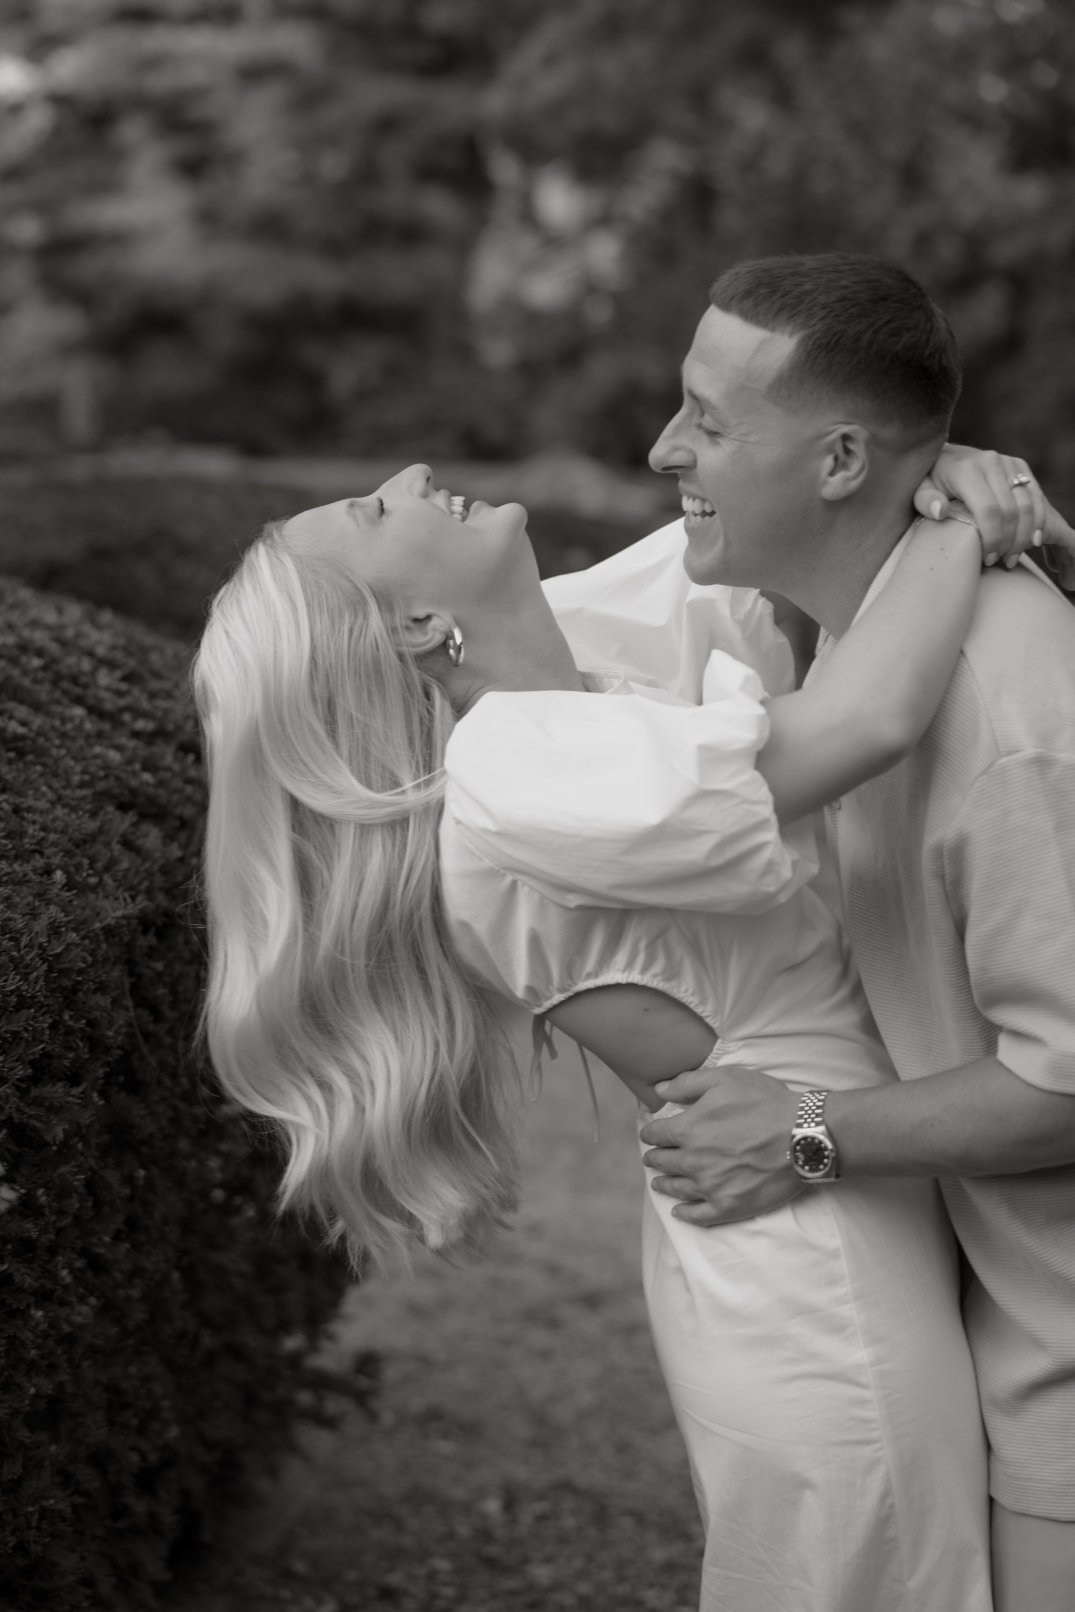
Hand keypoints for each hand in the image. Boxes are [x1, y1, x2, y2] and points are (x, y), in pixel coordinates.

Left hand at [638, 1063, 803, 1226]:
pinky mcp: (729, 1206)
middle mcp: (693, 1160)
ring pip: (677, 1188)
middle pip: (664, 1162)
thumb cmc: (765, 1102)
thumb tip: (657, 1089)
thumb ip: (686, 1083)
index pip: (657, 1134)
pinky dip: (685, 1214)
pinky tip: (679, 1212)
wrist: (801, 1135)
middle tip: (651, 1159)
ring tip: (658, 1184)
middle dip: (655, 1159)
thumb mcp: (724, 1079)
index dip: (651, 1133)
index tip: (649, 1134)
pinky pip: (699, 1216)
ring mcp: (711, 1186)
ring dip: (664, 1185)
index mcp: (688, 1129)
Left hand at [913, 443, 1074, 573]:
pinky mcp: (1020, 465)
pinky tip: (1033, 541)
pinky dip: (1038, 520)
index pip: (988, 510)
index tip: (987, 558)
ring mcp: (1007, 463)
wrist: (945, 458)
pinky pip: (1036, 496)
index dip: (992, 538)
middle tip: (1001, 562)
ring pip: (1028, 504)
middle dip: (1009, 541)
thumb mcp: (920, 491)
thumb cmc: (931, 482)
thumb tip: (940, 511)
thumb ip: (926, 501)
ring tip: (1013, 556)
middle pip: (1010, 510)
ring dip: (1025, 535)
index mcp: (966, 470)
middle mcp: (990, 462)